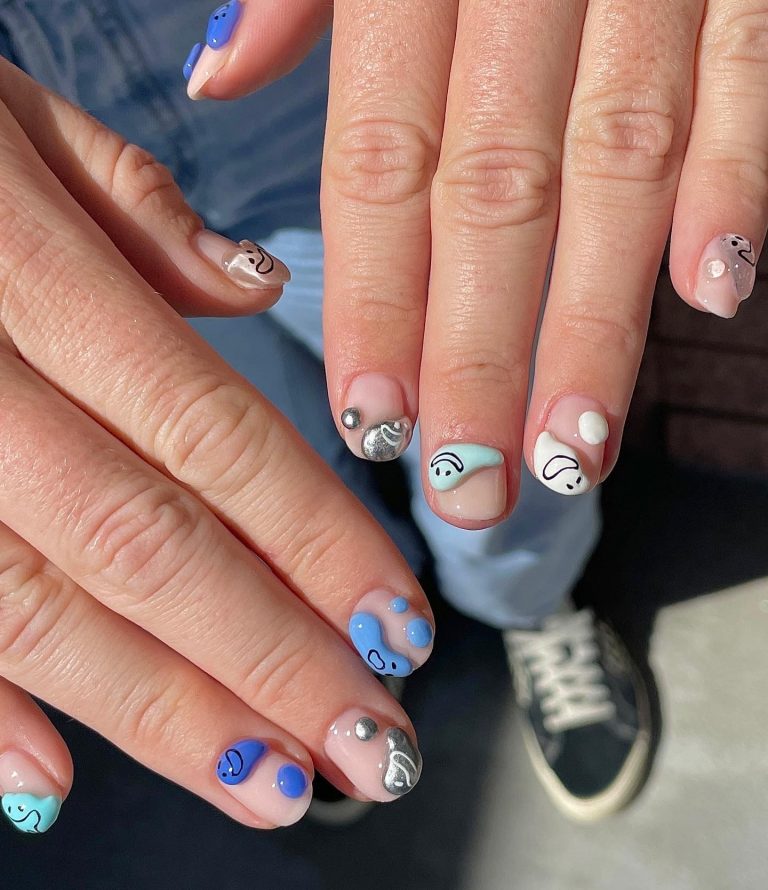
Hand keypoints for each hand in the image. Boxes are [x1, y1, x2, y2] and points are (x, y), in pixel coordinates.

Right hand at [0, 58, 432, 833]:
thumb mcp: (14, 119)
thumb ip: (134, 207)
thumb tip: (250, 286)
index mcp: (29, 271)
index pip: (212, 432)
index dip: (315, 541)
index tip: (396, 625)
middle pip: (149, 544)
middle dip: (270, 659)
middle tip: (369, 746)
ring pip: (43, 605)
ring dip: (167, 711)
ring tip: (273, 783)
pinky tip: (56, 783)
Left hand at [186, 0, 765, 525]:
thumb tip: (220, 74)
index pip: (384, 165)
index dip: (376, 302)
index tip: (373, 422)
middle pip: (495, 197)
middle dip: (481, 353)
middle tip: (470, 482)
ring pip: (616, 166)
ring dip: (597, 321)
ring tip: (573, 450)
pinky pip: (746, 72)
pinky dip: (737, 178)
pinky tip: (717, 291)